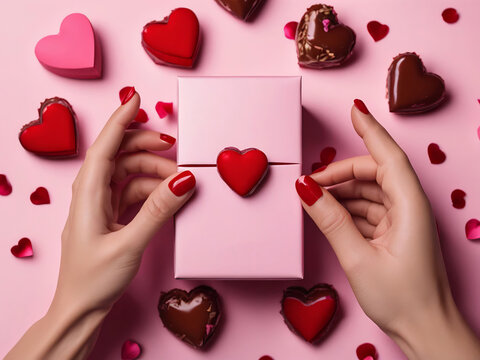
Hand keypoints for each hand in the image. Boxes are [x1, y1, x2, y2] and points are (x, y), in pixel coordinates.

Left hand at [6, 89, 195, 359]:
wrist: (81, 308)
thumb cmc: (94, 279)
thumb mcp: (130, 243)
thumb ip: (158, 211)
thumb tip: (183, 181)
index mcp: (88, 194)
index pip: (104, 146)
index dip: (120, 119)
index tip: (136, 98)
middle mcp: (92, 193)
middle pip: (119, 155)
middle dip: (146, 147)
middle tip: (174, 148)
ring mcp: (101, 205)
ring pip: (128, 173)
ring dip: (153, 172)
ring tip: (178, 182)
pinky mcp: (110, 216)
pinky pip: (133, 191)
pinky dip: (151, 189)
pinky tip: (167, 196)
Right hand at [296, 100, 479, 359]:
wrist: (425, 329)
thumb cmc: (402, 299)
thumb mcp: (358, 258)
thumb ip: (330, 220)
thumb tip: (305, 190)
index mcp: (410, 206)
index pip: (388, 156)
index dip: (370, 130)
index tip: (353, 109)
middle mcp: (409, 207)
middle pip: (373, 173)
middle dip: (339, 173)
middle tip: (308, 182)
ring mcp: (402, 219)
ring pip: (368, 191)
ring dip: (340, 192)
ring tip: (313, 199)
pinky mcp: (395, 231)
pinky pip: (367, 209)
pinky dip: (346, 209)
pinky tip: (328, 214)